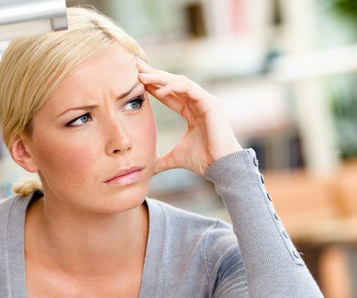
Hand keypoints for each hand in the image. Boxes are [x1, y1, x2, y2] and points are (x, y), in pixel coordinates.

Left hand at [137, 58, 241, 175]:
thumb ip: (161, 161)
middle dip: (155, 75)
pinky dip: (174, 87)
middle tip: (137, 68)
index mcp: (191, 112)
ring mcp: (205, 101)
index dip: (153, 86)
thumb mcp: (175, 158)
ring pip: (180, 82)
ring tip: (143, 78)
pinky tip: (160, 91)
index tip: (137, 80)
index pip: (169, 94)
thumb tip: (148, 170)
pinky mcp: (210, 103)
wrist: (219, 166)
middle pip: (173, 83)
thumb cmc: (202, 161)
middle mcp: (198, 103)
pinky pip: (190, 88)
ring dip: (161, 78)